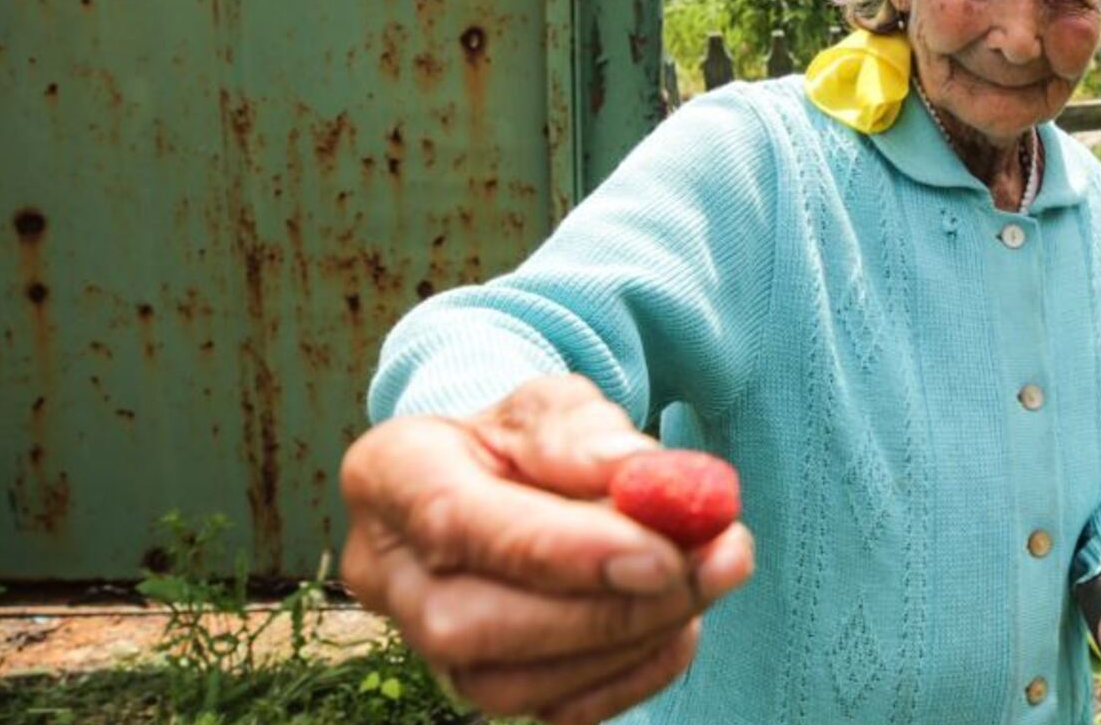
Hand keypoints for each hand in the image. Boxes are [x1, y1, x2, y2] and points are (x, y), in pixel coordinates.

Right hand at [339, 375, 754, 724]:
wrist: (508, 480)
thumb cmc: (528, 438)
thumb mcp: (554, 406)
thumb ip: (588, 436)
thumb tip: (643, 477)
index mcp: (391, 475)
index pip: (457, 522)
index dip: (561, 549)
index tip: (661, 553)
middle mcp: (387, 573)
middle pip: (474, 623)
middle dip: (608, 608)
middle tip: (713, 565)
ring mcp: (423, 645)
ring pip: (514, 684)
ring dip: (635, 639)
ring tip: (712, 573)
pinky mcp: (480, 687)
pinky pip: (557, 710)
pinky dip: (636, 672)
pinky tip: (684, 620)